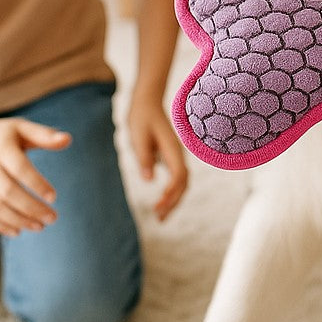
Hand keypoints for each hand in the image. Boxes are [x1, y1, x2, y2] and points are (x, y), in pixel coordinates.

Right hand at [0, 118, 70, 236]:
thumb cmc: (4, 134)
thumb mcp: (23, 128)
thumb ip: (44, 135)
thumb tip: (68, 139)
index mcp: (2, 149)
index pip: (19, 169)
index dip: (36, 184)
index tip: (54, 197)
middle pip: (7, 192)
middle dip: (30, 208)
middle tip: (53, 218)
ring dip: (18, 220)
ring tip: (40, 226)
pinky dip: (1, 225)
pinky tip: (19, 231)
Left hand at [128, 97, 188, 220]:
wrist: (147, 103)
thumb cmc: (141, 118)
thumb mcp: (138, 137)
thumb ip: (144, 157)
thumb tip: (148, 180)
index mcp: (172, 149)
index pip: (178, 175)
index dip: (172, 191)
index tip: (160, 203)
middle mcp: (178, 154)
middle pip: (183, 183)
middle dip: (174, 202)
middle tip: (159, 218)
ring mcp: (176, 157)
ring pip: (182, 183)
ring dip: (174, 200)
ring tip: (161, 217)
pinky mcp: (170, 158)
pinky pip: (176, 179)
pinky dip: (171, 193)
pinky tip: (162, 202)